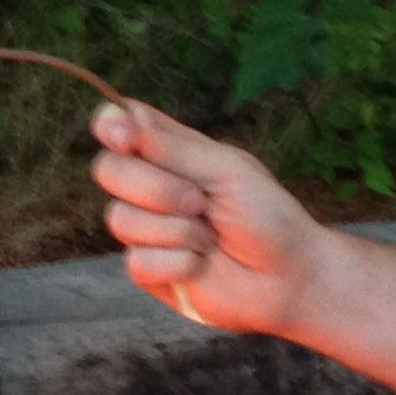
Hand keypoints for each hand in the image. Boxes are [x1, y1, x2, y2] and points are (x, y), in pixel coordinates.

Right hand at [88, 100, 331, 338]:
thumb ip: (171, 147)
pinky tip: (201, 266)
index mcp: (169, 151)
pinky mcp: (149, 270)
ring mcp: (147, 228)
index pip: (119, 124)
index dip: (111, 126)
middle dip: (156, 189)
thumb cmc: (266, 216)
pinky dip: (177, 264)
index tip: (125, 138)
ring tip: (211, 239)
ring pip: (120, 220)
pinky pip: (136, 262)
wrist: (287, 278)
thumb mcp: (225, 170)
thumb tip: (119, 116)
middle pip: (108, 170)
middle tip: (201, 202)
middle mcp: (151, 186)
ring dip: (176, 231)